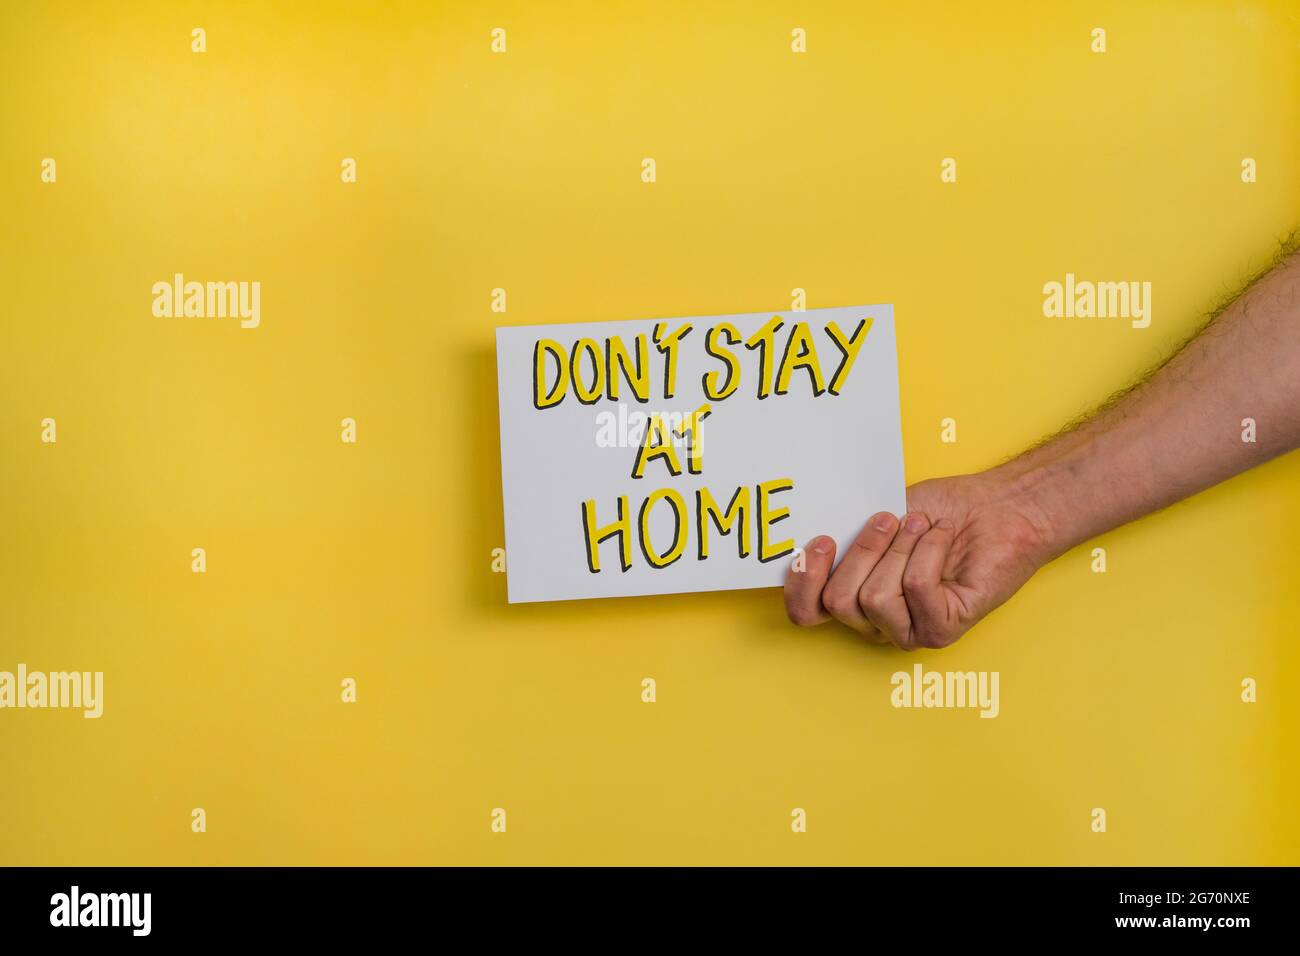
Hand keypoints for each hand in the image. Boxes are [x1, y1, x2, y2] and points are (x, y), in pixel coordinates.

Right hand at [783, 471, 1055, 648]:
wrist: (996, 509)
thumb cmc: (940, 513)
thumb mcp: (876, 519)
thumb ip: (842, 536)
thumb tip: (805, 538)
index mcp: (853, 598)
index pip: (806, 613)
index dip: (802, 581)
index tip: (820, 541)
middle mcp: (877, 623)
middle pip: (838, 601)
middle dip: (863, 549)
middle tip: (890, 521)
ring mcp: (909, 631)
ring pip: (874, 597)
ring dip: (900, 549)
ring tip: (922, 530)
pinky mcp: (942, 629)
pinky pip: (915, 589)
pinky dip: (927, 552)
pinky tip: (941, 540)